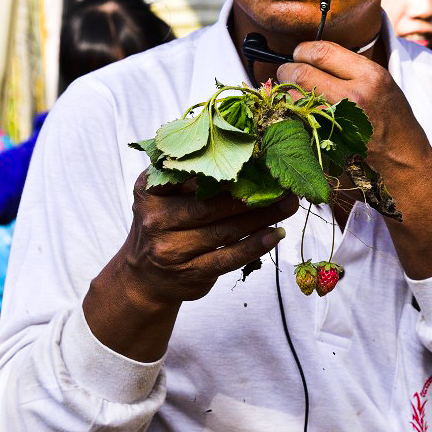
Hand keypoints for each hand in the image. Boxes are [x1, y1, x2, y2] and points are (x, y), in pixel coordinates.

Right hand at [83, 175, 297, 359]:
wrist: (143, 276)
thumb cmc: (164, 223)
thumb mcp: (163, 194)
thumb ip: (189, 175)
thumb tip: (242, 155)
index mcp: (149, 191)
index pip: (186, 173)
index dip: (221, 164)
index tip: (253, 155)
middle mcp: (156, 219)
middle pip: (210, 204)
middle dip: (251, 193)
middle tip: (282, 183)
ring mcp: (171, 250)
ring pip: (224, 230)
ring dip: (261, 217)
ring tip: (287, 205)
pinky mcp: (190, 273)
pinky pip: (228, 257)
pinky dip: (255, 245)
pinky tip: (276, 234)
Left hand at [279, 39, 427, 186]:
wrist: (403, 158)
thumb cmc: (392, 118)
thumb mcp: (381, 82)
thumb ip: (349, 67)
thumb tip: (312, 56)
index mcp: (370, 76)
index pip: (322, 52)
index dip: (303, 50)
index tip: (299, 54)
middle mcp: (354, 96)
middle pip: (301, 73)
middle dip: (287, 70)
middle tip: (286, 72)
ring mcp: (338, 121)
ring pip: (294, 97)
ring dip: (287, 92)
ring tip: (292, 91)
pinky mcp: (327, 140)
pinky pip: (298, 120)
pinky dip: (292, 113)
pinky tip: (299, 111)